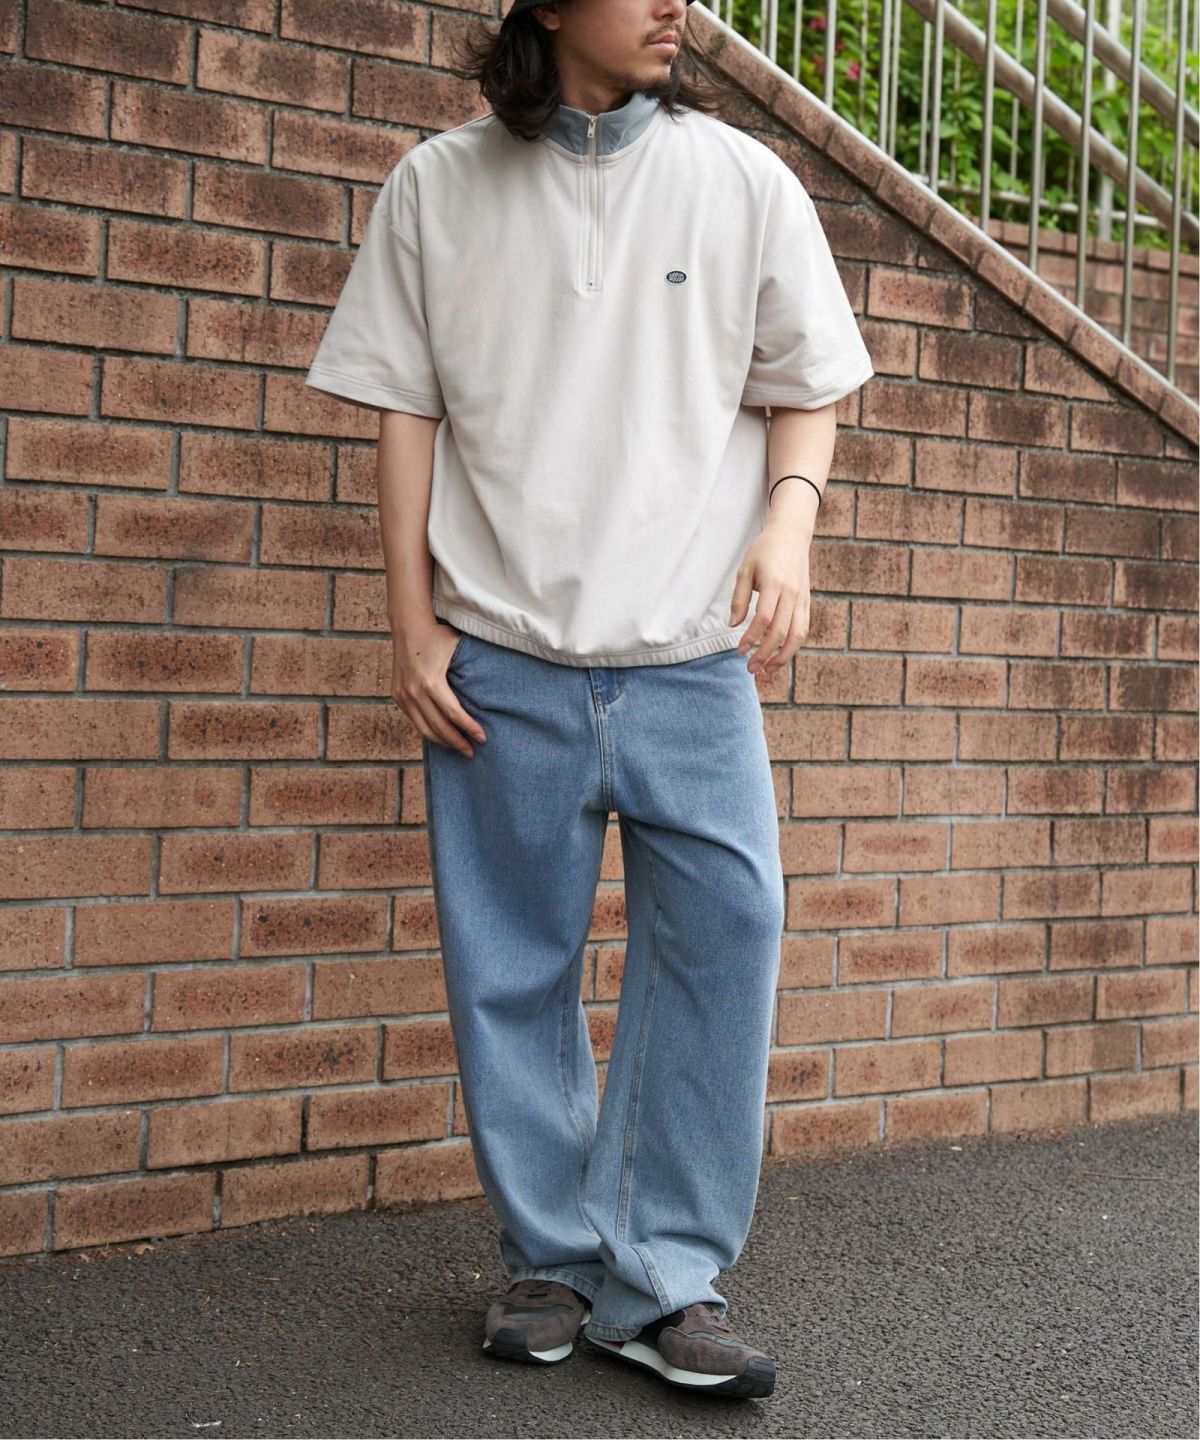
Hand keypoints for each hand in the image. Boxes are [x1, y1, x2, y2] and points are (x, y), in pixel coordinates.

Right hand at [390, 623, 486, 757]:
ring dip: (443, 742)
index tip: (483, 738)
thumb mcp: (458, 650)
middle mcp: (414, 692)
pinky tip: (442, 736)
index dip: (469, 728)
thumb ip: (471, 671)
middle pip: (439, 727)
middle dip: (458, 742)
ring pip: (424, 729)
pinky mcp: (397, 696)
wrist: (408, 627)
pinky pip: (415, 721)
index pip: (454, 714)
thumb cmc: (438, 636)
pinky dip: (429, 731)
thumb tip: (495, 690)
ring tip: (459, 748)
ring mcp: (403, 696)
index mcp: (431, 682)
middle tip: (472, 751)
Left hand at [728, 525, 811, 674]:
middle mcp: (792, 593)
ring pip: (797, 634)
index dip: (751, 638)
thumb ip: (739, 598)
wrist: (792, 535)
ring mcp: (802, 598)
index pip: (763, 619)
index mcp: (775, 583)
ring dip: (783, 656)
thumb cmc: (764, 551)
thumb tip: (733, 625)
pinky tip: (781, 656)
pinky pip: (803, 628)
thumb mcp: (745, 569)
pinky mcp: (807, 601)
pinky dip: (793, 646)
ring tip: (768, 671)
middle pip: (780, 631)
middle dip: (765, 653)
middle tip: (750, 668)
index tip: (739, 650)